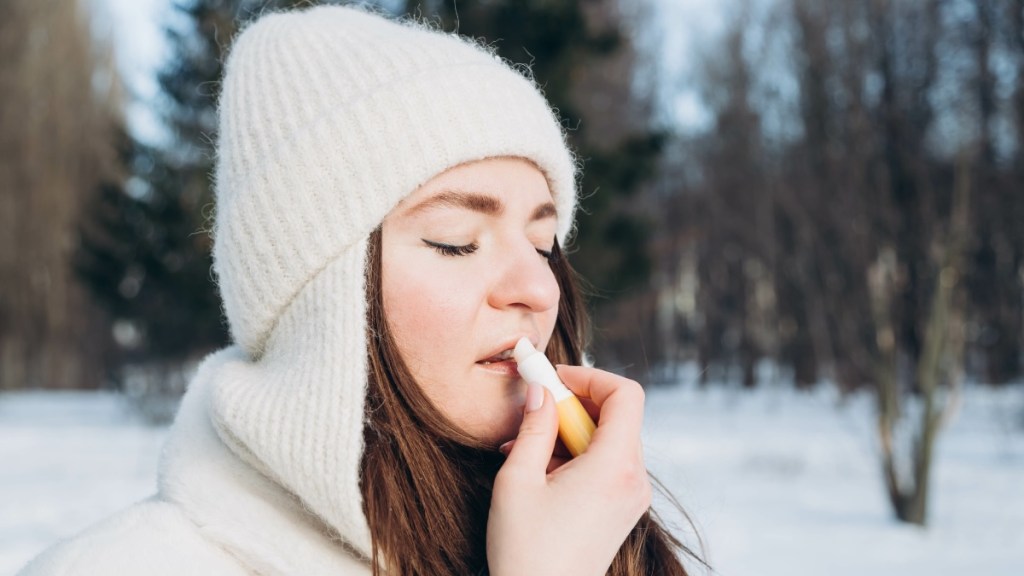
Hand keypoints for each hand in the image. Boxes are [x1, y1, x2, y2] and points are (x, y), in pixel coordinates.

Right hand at [487, 365, 651, 575]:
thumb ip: (534, 428)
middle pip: (619, 415)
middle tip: (536, 405)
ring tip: (527, 447)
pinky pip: (608, 464)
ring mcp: (632, 497)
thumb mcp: (518, 481)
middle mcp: (634, 480)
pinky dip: (578, 454)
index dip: (591, 376)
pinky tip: (540, 468)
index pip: (626, 395)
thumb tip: (541, 391)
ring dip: (571, 430)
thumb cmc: (526, 552)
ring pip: (611, 438)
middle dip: (576, 403)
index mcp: (614, 468)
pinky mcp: (623, 510)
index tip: (555, 379)